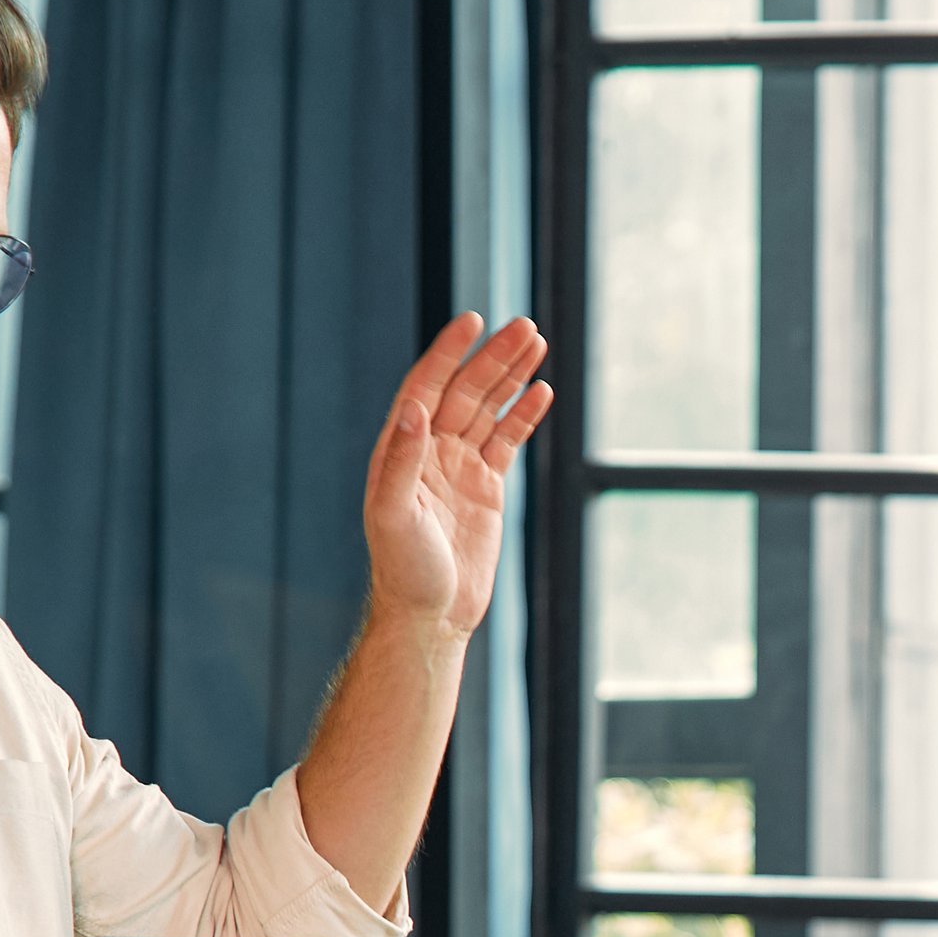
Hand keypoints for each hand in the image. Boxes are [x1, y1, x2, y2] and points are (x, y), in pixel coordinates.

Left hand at [363, 313, 552, 646]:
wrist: (431, 615)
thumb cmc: (403, 570)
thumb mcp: (396, 515)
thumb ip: (403, 461)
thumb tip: (413, 411)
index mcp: (401, 449)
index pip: (426, 387)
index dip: (448, 353)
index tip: (473, 321)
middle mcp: (429, 450)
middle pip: (464, 390)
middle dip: (493, 358)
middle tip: (525, 327)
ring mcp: (459, 466)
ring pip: (488, 409)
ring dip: (511, 377)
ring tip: (537, 343)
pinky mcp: (485, 488)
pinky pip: (506, 441)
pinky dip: (524, 416)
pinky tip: (541, 391)